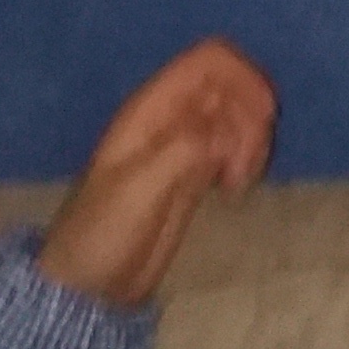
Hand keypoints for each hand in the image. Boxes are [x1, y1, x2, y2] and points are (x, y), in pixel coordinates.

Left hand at [37, 40, 274, 308]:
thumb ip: (183, 151)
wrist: (87, 287)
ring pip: (238, 115)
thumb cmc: (102, 232)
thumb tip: (228, 133)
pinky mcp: (196, 174)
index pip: (209, 61)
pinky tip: (236, 190)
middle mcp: (173, 117)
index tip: (260, 122)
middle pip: (232, 86)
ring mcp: (186, 145)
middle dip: (251, 119)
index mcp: (153, 108)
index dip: (243, 77)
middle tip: (243, 170)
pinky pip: (234, 145)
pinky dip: (247, 159)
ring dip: (252, 141)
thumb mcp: (137, 190)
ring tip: (239, 183)